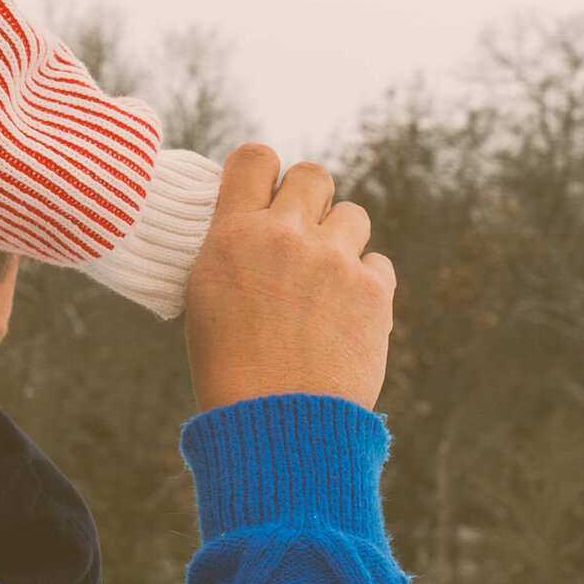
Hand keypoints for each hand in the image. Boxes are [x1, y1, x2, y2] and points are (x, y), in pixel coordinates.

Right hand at [185, 143, 395, 411]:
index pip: (254, 157)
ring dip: (341, 239)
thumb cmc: (229, 367)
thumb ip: (231, 245)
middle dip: (310, 198)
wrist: (275, 426)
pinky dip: (366, 283)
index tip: (265, 194)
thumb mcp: (205, 293)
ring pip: (353, 214)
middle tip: (303, 232)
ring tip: (326, 279)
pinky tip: (346, 313)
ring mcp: (333, 261)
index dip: (264, 171)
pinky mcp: (373, 292)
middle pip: (313, 174)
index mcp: (233, 232)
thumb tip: (253, 219)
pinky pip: (378, 263)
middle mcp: (285, 235)